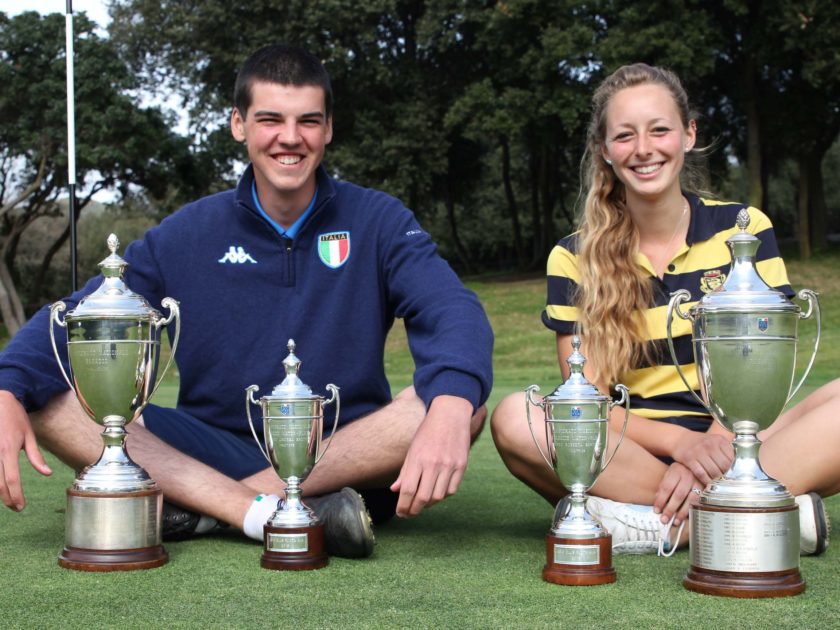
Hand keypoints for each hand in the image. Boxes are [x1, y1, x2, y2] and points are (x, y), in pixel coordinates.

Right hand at [0, 391, 50, 510]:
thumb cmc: (16, 418)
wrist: (0, 401)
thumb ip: (36, 457)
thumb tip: (47, 473)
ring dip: (0, 492)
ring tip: (10, 500)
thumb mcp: (29, 435)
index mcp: (9, 449)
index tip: (21, 507)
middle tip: (17, 508)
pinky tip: (2, 486)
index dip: (16, 495)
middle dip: (8, 498)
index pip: (12, 479)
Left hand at [390, 395, 472, 517]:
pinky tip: (436, 493)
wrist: (450, 415)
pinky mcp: (462, 466)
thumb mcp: (412, 449)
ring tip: (421, 504)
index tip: (400, 513)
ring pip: (438, 496)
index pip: (408, 490)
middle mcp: (434, 464)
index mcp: (418, 459)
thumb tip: (395, 491)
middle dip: (414, 510)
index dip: (403, 506)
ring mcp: (450, 465)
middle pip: (423, 498)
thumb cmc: (427, 432)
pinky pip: (452, 490)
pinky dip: (443, 495)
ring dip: (428, 504)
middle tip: (409, 514)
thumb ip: (405, 471)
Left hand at [653, 462, 701, 526]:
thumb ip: (663, 486)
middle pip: (678, 495)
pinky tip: (687, 518)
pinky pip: (699, 503)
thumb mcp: (670, 473)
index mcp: (676, 471)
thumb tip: (657, 502)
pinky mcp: (707, 489)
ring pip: (691, 500)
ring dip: (682, 513)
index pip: (667, 487)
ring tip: (675, 522)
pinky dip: (692, 511)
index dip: (661, 500)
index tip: (656, 510)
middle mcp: (688, 476)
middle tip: (664, 519)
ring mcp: (699, 483)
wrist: (697, 464)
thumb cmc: (680, 471)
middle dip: (671, 509)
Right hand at [671, 430, 731, 485]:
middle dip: (725, 476)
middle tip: (725, 481)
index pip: (731, 459)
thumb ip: (725, 451)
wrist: (679, 439)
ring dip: (716, 480)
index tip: (733, 475)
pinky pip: (701, 473)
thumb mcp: (714, 441)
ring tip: (717, 483)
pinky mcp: (689, 458)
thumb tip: (737, 468)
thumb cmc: (700, 443)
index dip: (733, 469)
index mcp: (719, 440)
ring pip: (713, 471)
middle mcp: (709, 444)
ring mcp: (699, 451)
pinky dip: (706, 480)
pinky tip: (708, 483)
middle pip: (723, 466)